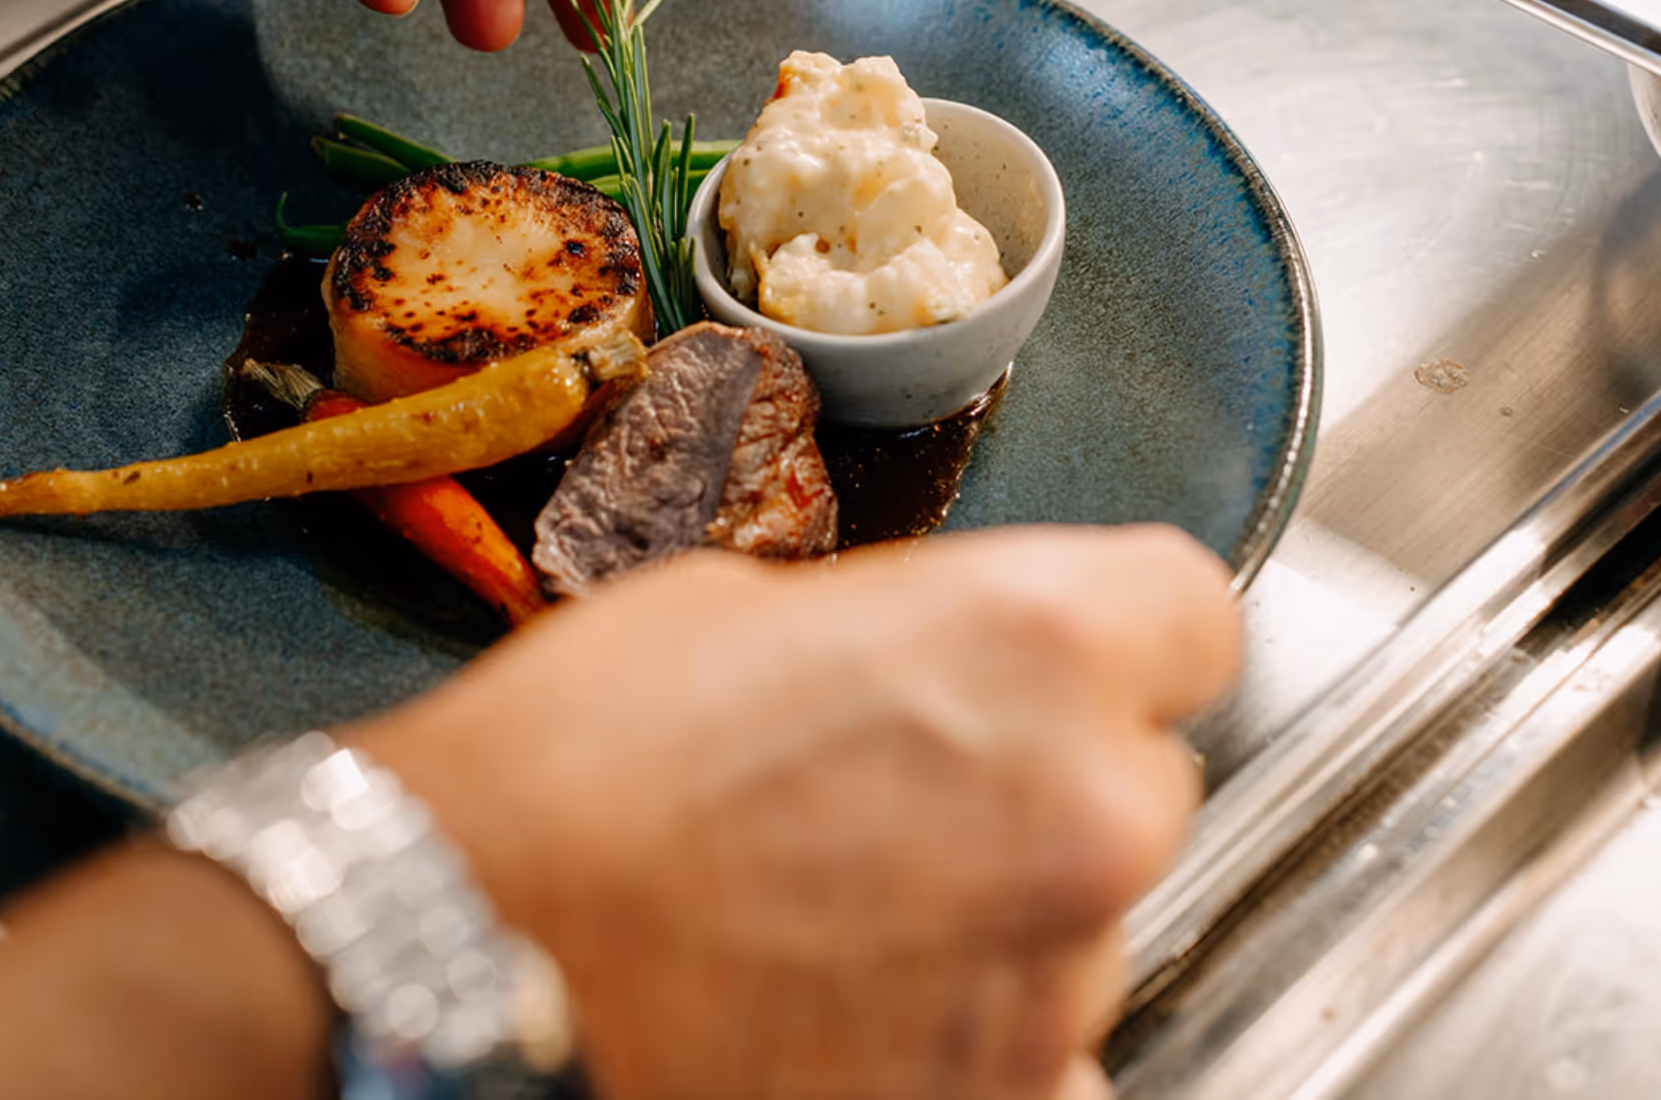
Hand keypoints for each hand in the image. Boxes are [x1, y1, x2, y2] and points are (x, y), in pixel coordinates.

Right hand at [353, 527, 1240, 1099]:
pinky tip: (848, 991)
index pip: (1194, 614)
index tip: (1069, 651)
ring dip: (1000, 903)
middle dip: (1046, 773)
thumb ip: (894, 634)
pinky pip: (1036, 1045)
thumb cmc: (575, 767)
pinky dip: (966, 1020)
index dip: (1121, 629)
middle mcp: (1085, 811)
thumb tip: (929, 669)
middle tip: (903, 781)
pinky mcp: (1004, 1098)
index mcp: (1033, 642)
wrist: (465, 945)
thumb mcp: (740, 609)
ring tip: (838, 897)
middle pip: (1143, 776)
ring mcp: (1057, 982)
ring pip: (1085, 920)